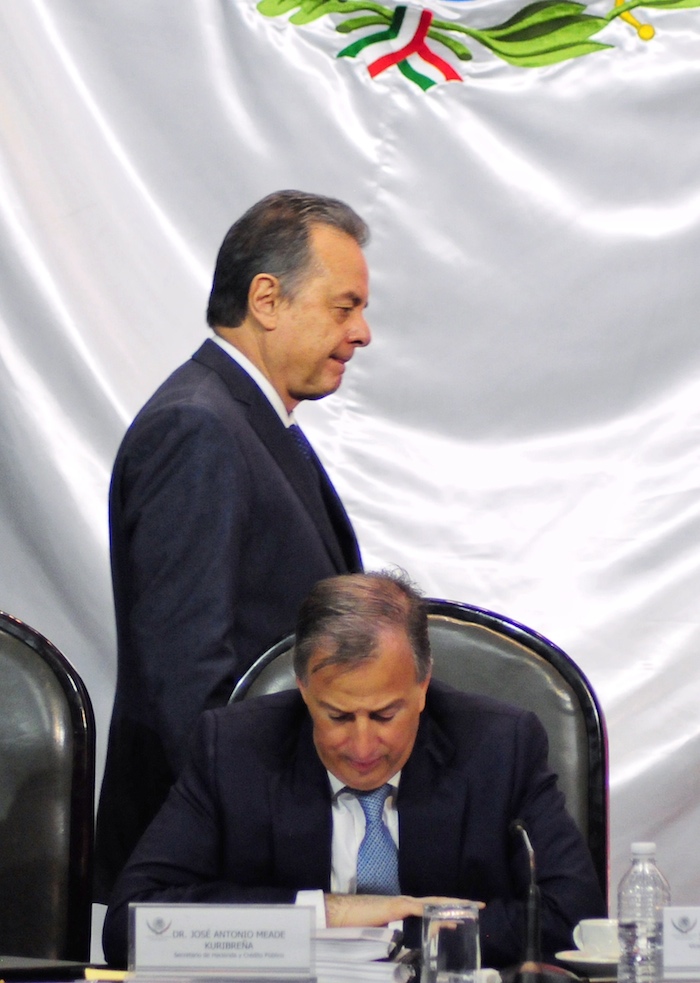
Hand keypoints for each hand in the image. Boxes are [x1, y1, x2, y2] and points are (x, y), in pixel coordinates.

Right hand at [325, 894, 483, 926]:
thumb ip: (398, 937)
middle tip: (480, 906)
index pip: (432, 908)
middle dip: (459, 904)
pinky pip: (420, 909)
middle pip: (438, 902)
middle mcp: (407, 903)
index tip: (468, 912)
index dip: (450, 910)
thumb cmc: (358, 925)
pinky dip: (434, 912)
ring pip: (433, 903)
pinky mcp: (397, 906)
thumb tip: (410, 952)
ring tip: (470, 909)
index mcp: (405, 910)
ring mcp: (403, 903)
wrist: (341, 914)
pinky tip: (447, 917)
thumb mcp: (384, 934)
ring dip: (452, 907)